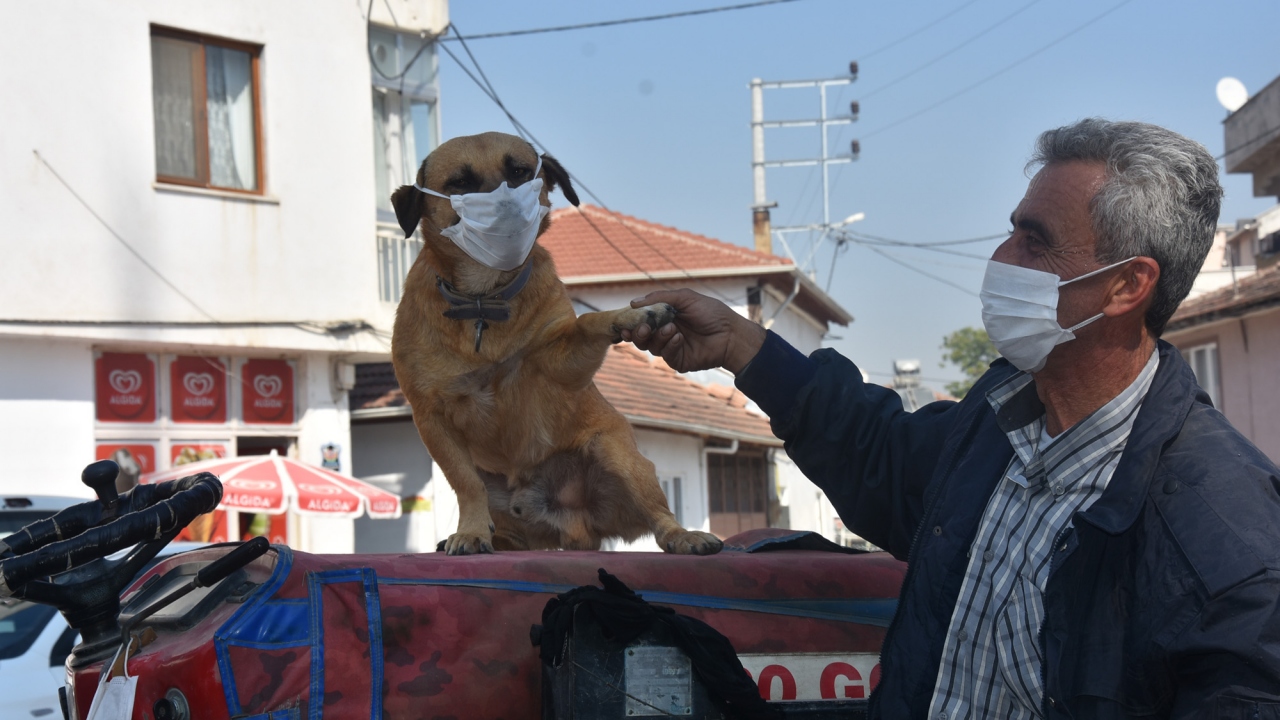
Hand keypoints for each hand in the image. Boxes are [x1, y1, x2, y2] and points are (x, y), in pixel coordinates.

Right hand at [619, 289, 765, 373]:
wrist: (731, 333)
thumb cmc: (711, 313)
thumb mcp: (685, 298)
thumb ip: (659, 298)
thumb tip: (633, 302)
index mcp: (665, 316)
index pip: (641, 321)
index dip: (630, 322)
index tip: (623, 323)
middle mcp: (665, 332)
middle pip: (640, 337)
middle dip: (638, 333)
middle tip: (644, 328)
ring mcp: (671, 347)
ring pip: (651, 347)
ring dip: (658, 337)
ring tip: (672, 329)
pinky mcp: (679, 360)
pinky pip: (666, 355)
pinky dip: (670, 345)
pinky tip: (679, 338)